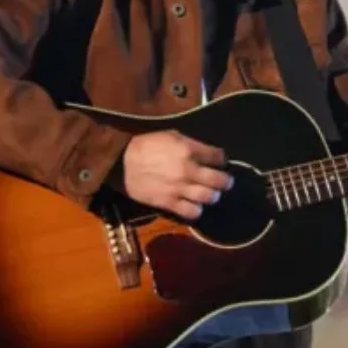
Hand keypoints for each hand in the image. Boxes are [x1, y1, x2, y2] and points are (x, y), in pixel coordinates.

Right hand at [120, 130, 234, 219]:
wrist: (122, 163)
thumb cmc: (147, 145)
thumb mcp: (171, 135)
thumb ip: (191, 144)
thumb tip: (207, 153)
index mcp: (189, 150)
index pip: (218, 157)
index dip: (221, 159)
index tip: (219, 161)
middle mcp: (188, 170)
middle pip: (219, 180)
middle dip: (226, 181)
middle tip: (225, 182)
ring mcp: (180, 189)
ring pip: (209, 198)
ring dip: (213, 196)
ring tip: (211, 194)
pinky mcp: (169, 203)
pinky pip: (192, 212)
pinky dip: (197, 210)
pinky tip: (195, 205)